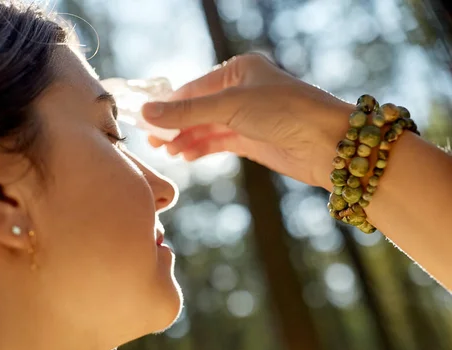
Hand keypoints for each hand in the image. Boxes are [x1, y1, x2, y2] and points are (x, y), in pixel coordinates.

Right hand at [142, 53, 354, 189]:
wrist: (327, 144)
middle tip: (152, 141)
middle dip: (176, 125)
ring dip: (187, 139)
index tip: (145, 121)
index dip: (168, 105)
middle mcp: (242, 91)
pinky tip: (187, 157)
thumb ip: (187, 112)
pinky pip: (218, 142)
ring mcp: (247, 117)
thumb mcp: (230, 106)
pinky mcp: (252, 140)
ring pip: (206, 127)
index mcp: (239, 70)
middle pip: (198, 109)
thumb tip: (146, 113)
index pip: (193, 88)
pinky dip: (202, 148)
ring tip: (168, 152)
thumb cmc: (285, 111)